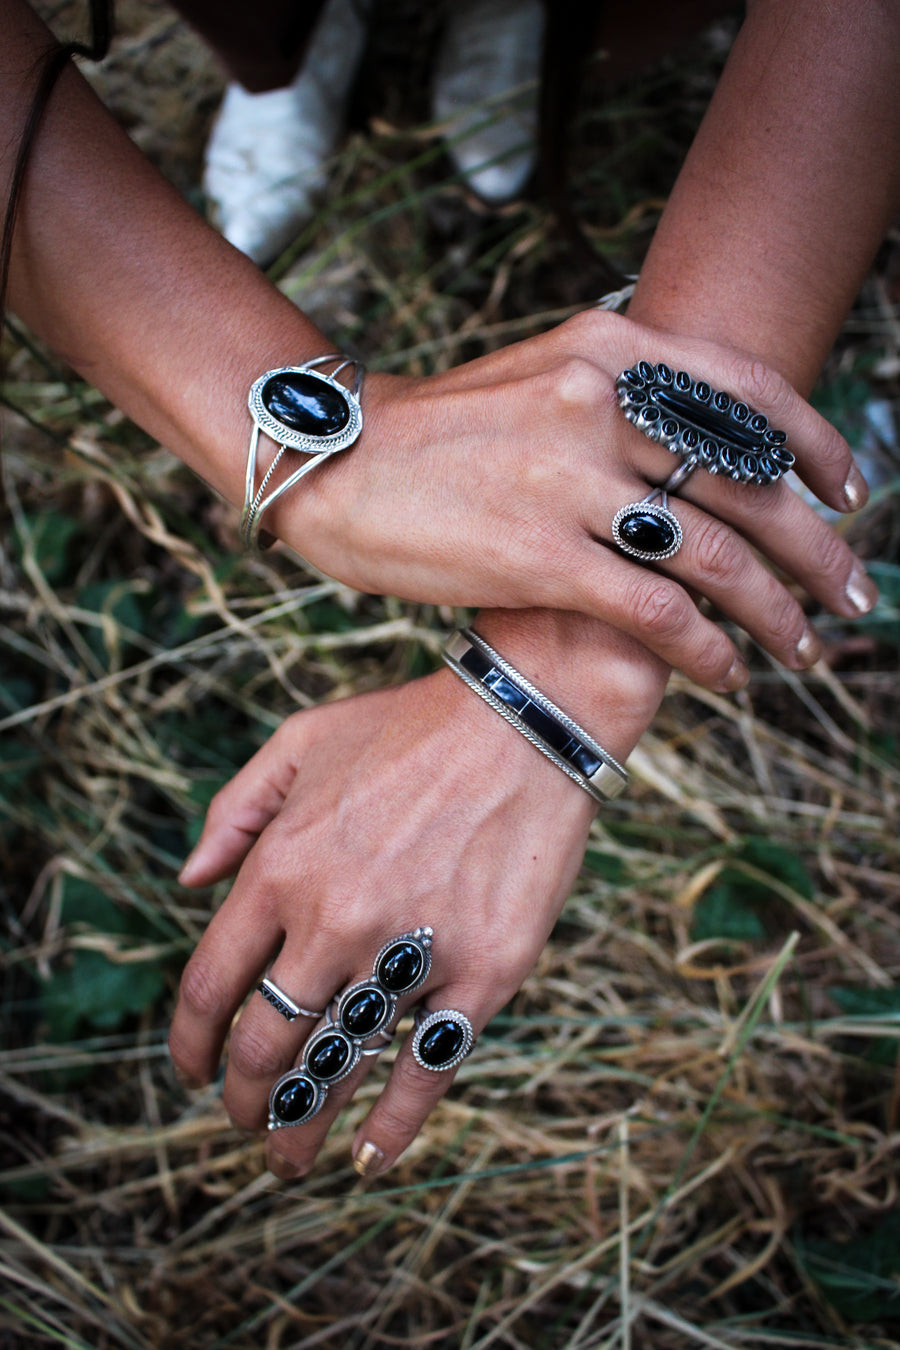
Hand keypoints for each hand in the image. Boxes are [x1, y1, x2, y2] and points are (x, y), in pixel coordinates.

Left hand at [168, 624, 665, 1177]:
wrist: (526, 720)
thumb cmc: (409, 728)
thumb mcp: (301, 741)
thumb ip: (234, 811)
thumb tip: (189, 881)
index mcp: (282, 867)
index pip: (210, 985)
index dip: (190, 1044)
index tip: (191, 1072)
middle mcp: (334, 919)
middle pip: (265, 1043)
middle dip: (242, 1098)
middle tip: (243, 1118)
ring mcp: (410, 951)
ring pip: (337, 1068)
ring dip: (301, 1125)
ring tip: (288, 1157)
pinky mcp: (482, 974)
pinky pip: (427, 1071)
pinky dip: (395, 1125)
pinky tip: (370, 1155)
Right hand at [272, 308, 875, 693]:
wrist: (335, 464)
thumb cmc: (438, 433)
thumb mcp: (537, 378)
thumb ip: (620, 397)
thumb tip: (699, 448)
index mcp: (605, 349)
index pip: (749, 392)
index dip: (816, 444)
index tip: (850, 491)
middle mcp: (598, 403)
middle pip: (749, 482)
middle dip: (816, 548)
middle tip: (852, 592)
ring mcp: (569, 480)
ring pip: (716, 554)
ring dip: (775, 610)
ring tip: (803, 649)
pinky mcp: (539, 555)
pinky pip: (657, 609)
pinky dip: (706, 647)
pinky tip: (726, 674)